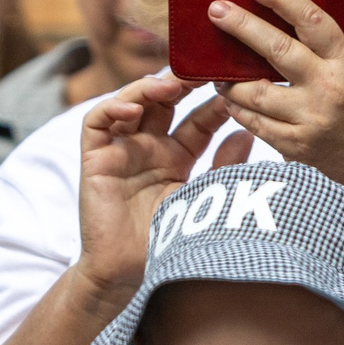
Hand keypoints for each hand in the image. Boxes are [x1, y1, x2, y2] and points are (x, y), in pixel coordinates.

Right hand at [68, 75, 253, 307]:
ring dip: (150, 87)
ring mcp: (121, 151)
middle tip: (204, 69)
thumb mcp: (203, 200)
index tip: (235, 86)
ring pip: (132, 101)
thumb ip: (224, 168)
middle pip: (166, 101)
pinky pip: (97, 122)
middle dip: (184, 81)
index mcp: (178, 158)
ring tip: (172, 84)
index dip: (215, 101)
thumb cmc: (166, 245)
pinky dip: (113, 107)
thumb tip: (248, 133)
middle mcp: (149, 149)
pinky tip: (133, 108)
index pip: (198, 119)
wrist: (128, 275)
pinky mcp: (95, 159)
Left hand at [208, 0, 343, 193]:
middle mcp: (327, 88)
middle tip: (216, 10)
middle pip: (276, 51)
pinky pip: (255, 124)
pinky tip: (228, 99)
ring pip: (255, 92)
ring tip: (214, 68)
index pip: (312, 21)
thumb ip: (325, 54)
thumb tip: (282, 29)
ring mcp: (309, 119)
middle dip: (242, 27)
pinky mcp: (295, 146)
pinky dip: (238, 109)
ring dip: (229, 79)